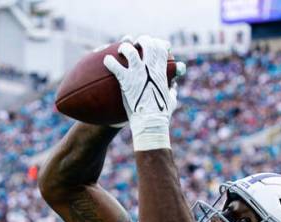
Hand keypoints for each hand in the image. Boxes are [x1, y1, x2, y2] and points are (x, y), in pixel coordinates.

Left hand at [103, 35, 178, 150]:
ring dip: (125, 47)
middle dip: (142, 40)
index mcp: (162, 71)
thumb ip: (172, 90)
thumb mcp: (171, 100)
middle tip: (136, 43)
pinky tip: (106, 60)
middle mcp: (150, 68)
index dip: (159, 43)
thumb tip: (174, 86)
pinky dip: (110, 61)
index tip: (155, 43)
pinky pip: (115, 66)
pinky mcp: (126, 81)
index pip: (162, 48)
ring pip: (130, 51)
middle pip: (147, 44)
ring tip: (120, 49)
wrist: (150, 123)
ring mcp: (138, 73)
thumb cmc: (162, 115)